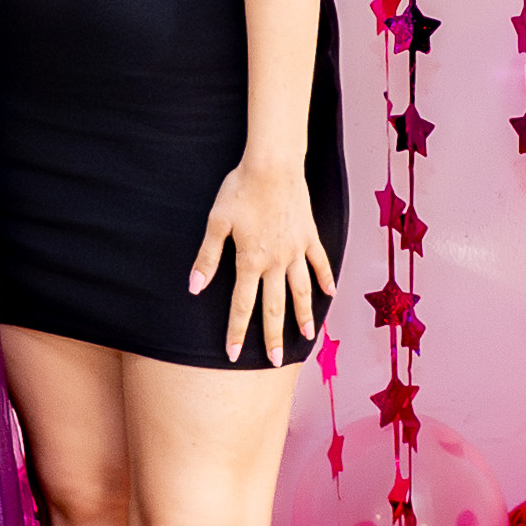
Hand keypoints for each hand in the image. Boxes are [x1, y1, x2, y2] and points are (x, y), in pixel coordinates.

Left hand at [186, 157, 329, 365]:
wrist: (273, 165)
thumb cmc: (239, 190)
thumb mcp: (216, 223)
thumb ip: (208, 258)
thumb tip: (195, 287)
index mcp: (250, 261)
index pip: (241, 305)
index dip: (236, 331)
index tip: (232, 354)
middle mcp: (276, 262)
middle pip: (275, 306)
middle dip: (273, 336)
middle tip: (275, 360)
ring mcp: (296, 250)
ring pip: (301, 290)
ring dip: (303, 315)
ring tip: (307, 337)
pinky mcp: (309, 235)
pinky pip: (320, 262)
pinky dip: (325, 279)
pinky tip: (330, 294)